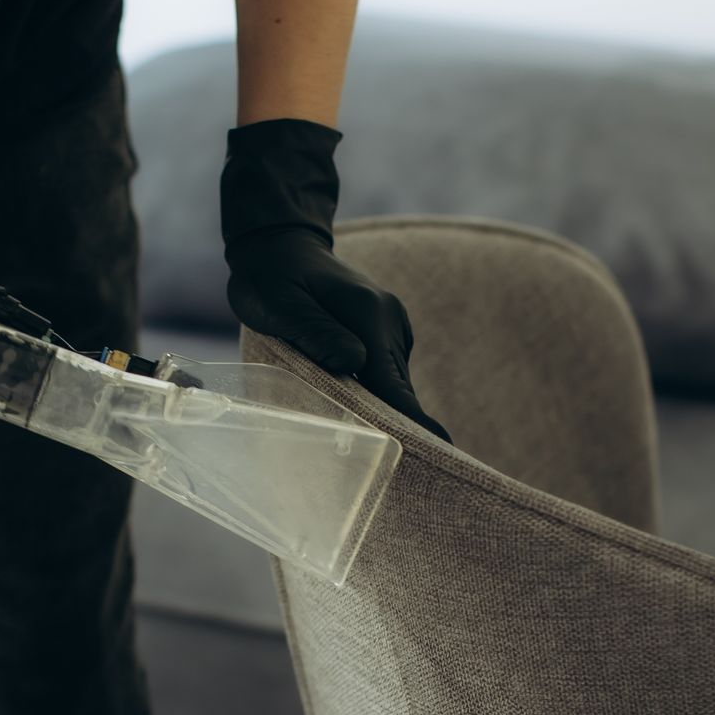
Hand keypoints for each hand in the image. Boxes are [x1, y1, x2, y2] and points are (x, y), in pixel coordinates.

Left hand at [220, 119, 450, 441]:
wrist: (282, 245)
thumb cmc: (272, 278)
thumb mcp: (281, 306)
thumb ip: (315, 334)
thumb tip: (352, 365)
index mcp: (370, 315)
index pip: (394, 383)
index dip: (414, 422)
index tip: (441, 451)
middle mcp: (390, 321)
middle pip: (399, 389)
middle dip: (399, 425)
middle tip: (402, 469)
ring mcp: (392, 326)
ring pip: (392, 383)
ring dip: (382, 409)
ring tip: (371, 444)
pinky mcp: (385, 333)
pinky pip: (385, 372)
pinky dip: (376, 393)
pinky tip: (357, 408)